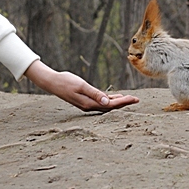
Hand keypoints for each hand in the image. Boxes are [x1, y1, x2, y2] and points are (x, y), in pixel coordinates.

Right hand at [24, 60, 138, 112]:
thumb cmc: (65, 82)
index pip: (111, 105)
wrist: (52, 82)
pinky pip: (100, 102)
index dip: (124, 102)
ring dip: (118, 102)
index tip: (135, 99)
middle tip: (137, 100)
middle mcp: (89, 106)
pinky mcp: (84, 100)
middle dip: (124, 103)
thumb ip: (94, 94)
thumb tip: (108, 102)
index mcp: (89, 104)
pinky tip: (114, 97)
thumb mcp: (81, 86)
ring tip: (129, 99)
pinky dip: (109, 100)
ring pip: (106, 105)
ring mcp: (87, 104)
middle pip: (110, 107)